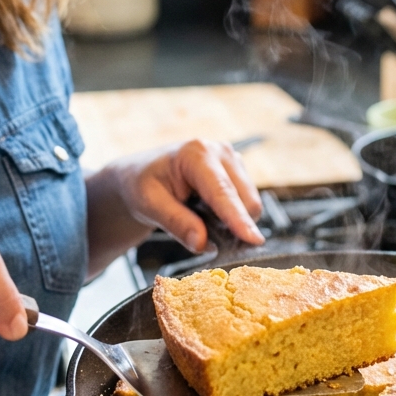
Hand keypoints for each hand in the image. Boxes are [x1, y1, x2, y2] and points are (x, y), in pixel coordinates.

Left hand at [86, 140, 263, 273]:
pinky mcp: (238, 172)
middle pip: (246, 199)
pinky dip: (234, 219)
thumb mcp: (149, 205)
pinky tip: (210, 217)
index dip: (238, 218)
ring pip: (251, 204)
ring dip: (235, 223)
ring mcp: (232, 160)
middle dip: (237, 226)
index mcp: (196, 154)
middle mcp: (220, 152)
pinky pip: (247, 204)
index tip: (253, 240)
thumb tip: (202, 243)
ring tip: (202, 223)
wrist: (142, 175)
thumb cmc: (142, 185)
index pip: (222, 192)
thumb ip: (176, 223)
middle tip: (209, 243)